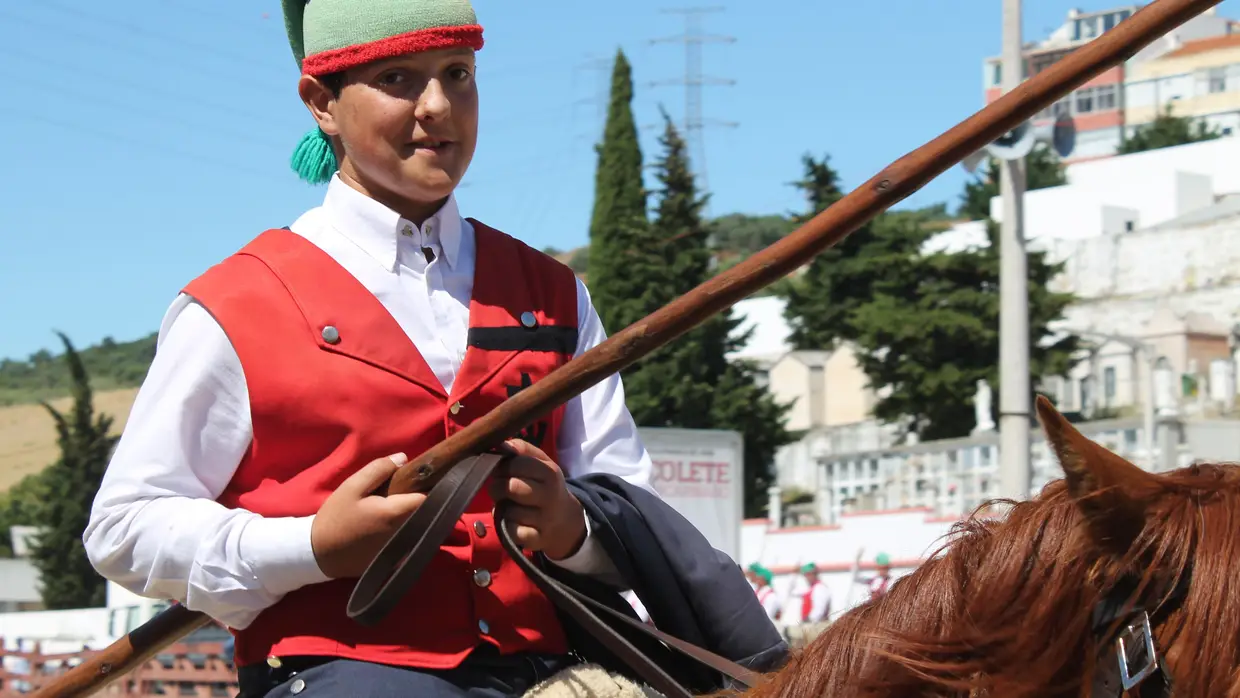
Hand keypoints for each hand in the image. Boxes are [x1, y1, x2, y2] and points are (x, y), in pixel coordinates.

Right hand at [310, 453, 426, 578]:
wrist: (319, 554)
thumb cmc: (336, 517)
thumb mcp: (352, 487)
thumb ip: (378, 470)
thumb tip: (404, 458)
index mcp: (394, 513)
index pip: (426, 497)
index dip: (426, 486)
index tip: (420, 479)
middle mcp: (403, 533)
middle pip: (426, 513)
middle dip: (420, 501)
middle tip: (406, 492)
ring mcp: (401, 550)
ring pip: (420, 527)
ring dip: (415, 516)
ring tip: (399, 508)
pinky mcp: (396, 560)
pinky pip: (410, 541)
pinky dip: (407, 532)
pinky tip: (391, 526)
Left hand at [487, 439, 586, 559]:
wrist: (565, 520)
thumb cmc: (544, 486)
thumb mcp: (541, 464)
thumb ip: (522, 449)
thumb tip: (501, 443)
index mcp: (550, 473)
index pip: (516, 464)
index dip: (502, 467)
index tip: (500, 471)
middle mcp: (550, 496)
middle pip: (512, 487)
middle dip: (498, 487)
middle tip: (500, 489)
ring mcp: (545, 519)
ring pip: (509, 511)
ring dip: (503, 509)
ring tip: (509, 506)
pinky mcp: (537, 539)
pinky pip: (513, 532)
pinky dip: (507, 527)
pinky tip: (512, 522)